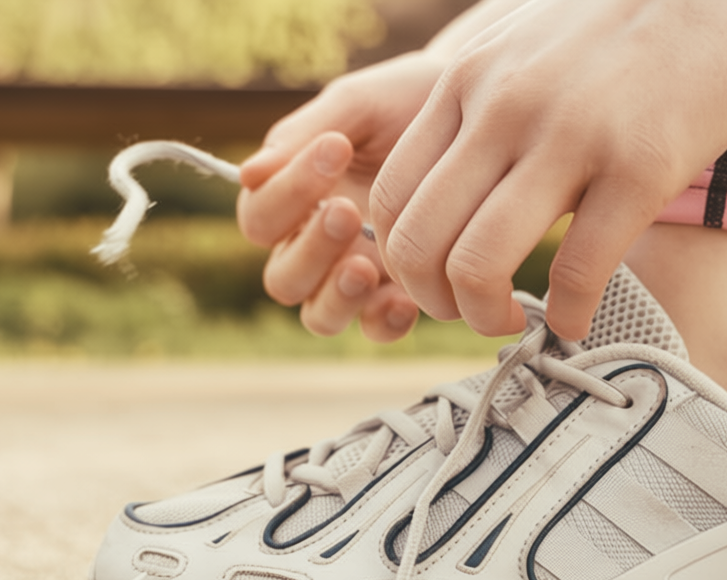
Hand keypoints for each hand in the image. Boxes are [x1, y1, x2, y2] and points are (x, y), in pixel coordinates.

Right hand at [237, 52, 446, 340]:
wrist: (479, 115)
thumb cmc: (403, 103)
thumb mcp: (357, 106)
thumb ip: (302, 135)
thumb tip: (247, 174)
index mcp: (291, 201)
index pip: (259, 219)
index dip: (286, 192)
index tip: (335, 149)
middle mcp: (315, 248)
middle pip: (283, 280)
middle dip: (309, 251)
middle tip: (346, 211)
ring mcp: (356, 276)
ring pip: (319, 316)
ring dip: (336, 296)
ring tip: (365, 266)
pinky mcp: (400, 295)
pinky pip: (375, 329)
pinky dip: (382, 322)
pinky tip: (403, 300)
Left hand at [370, 0, 726, 339]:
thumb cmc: (627, 26)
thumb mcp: (523, 49)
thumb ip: (480, 109)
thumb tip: (457, 191)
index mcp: (466, 82)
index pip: (388, 197)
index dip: (400, 262)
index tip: (438, 281)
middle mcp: (501, 108)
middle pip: (416, 242)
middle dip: (434, 303)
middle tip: (473, 313)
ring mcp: (569, 135)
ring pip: (478, 264)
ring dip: (486, 318)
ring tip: (516, 321)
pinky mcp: (640, 164)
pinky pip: (577, 271)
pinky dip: (568, 315)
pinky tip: (578, 317)